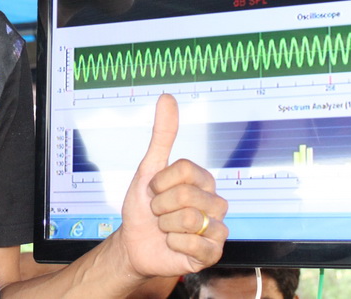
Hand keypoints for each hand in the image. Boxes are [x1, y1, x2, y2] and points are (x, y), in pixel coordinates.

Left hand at [116, 93, 227, 278]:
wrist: (134, 243)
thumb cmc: (143, 207)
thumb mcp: (149, 169)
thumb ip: (163, 135)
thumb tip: (167, 97)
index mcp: (203, 181)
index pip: (184, 170)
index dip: (160, 182)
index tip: (153, 190)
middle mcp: (215, 202)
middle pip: (186, 195)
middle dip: (160, 206)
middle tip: (158, 213)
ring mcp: (216, 228)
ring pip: (190, 219)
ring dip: (166, 226)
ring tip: (166, 229)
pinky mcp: (213, 253)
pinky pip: (196, 245)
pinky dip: (175, 245)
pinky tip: (174, 245)